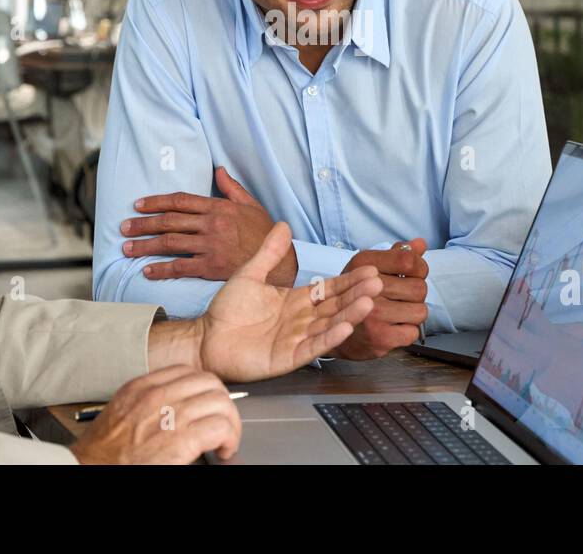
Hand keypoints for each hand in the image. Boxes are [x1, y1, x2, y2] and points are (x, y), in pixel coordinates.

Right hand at [68, 365, 241, 463]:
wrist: (91, 468)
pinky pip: (221, 427)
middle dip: (222, 403)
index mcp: (143, 387)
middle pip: (210, 383)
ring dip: (230, 423)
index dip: (205, 389)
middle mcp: (158, 396)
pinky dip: (229, 439)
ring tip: (225, 440)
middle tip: (222, 423)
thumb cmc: (104, 451)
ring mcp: (170, 416)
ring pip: (221, 403)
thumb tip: (177, 403)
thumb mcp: (123, 411)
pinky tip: (223, 450)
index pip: (188, 372)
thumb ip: (148, 401)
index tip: (207, 404)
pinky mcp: (182, 440)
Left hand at [123, 167, 296, 285]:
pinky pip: (180, 267)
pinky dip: (161, 270)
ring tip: (127, 248)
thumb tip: (219, 170)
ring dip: (145, 246)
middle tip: (124, 227)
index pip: (180, 200)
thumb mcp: (251, 205)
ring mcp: (210, 246)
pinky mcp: (211, 267)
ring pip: (170, 243)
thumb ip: (232, 188)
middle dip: (143, 224)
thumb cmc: (265, 233)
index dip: (156, 202)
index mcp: (218, 207)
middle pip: (169, 221)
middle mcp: (212, 224)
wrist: (280, 261)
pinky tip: (147, 271)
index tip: (138, 205)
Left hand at [196, 219, 383, 381]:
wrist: (205, 339)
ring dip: (350, 315)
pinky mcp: (288, 357)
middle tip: (377, 284)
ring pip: (329, 325)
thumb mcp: (250, 274)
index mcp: (295, 301)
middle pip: (335, 306)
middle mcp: (301, 320)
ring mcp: (296, 339)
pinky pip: (313, 347)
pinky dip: (330, 338)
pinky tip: (346, 327)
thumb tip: (282, 225)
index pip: (328, 289)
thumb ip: (268, 253)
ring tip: (368, 303)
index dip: (348, 281)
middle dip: (356, 295)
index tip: (369, 271)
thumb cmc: (226, 311)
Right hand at [333, 239, 428, 359]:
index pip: (409, 261)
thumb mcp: (369, 267)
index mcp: (364, 264)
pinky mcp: (379, 338)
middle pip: (419, 288)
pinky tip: (393, 327)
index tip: (412, 274)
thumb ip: (397, 255)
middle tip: (401, 297)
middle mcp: (366, 288)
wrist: (333, 329)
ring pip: (420, 311)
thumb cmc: (355, 295)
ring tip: (397, 312)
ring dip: (412, 314)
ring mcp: (373, 314)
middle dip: (415, 294)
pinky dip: (407, 331)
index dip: (419, 268)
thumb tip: (421, 243)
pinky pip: (413, 332)